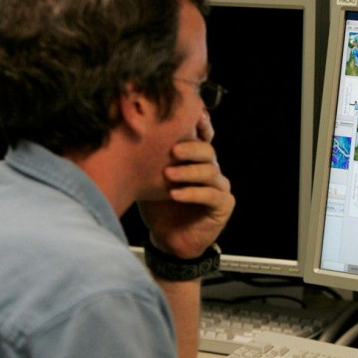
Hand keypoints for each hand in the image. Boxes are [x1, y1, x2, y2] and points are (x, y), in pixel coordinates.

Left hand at [139, 110, 234, 258]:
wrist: (167, 241)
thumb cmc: (159, 208)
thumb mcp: (151, 180)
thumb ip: (150, 160)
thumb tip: (133, 134)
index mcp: (195, 161)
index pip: (203, 138)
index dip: (200, 126)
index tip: (191, 117)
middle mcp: (211, 170)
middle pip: (208, 151)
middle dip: (191, 148)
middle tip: (173, 150)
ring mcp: (219, 187)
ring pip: (210, 171)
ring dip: (188, 172)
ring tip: (168, 175)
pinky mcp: (224, 205)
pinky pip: (211, 195)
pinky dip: (193, 193)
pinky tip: (176, 194)